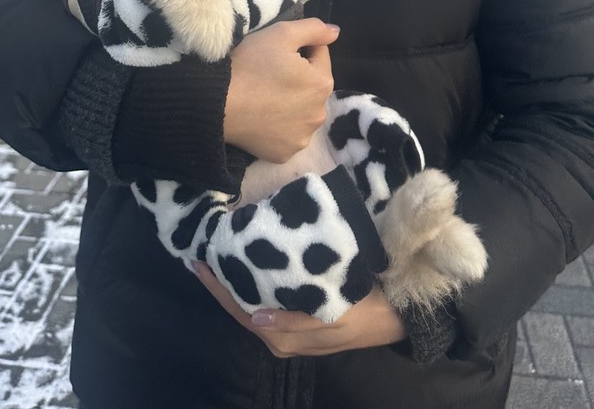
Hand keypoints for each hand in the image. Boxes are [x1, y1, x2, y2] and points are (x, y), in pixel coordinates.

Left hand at [194, 264, 405, 356]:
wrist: (395, 315)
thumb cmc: (364, 313)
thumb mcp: (332, 319)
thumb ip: (294, 323)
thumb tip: (256, 318)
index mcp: (284, 339)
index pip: (239, 312)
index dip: (217, 289)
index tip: (198, 264)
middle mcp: (281, 336)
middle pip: (241, 309)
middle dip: (222, 284)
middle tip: (203, 254)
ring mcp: (290, 327)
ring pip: (253, 304)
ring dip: (236, 283)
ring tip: (220, 255)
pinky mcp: (300, 315)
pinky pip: (269, 299)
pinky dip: (255, 283)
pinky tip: (251, 265)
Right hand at [223, 18, 336, 162]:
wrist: (216, 104)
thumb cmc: (250, 64)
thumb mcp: (281, 33)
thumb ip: (314, 29)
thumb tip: (335, 32)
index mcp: (322, 83)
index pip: (318, 55)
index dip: (298, 48)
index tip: (276, 53)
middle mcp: (319, 114)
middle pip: (312, 86)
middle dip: (298, 77)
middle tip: (268, 73)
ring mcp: (302, 137)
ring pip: (301, 111)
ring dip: (291, 103)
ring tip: (264, 96)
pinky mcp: (284, 154)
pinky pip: (287, 134)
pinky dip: (278, 126)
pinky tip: (261, 117)